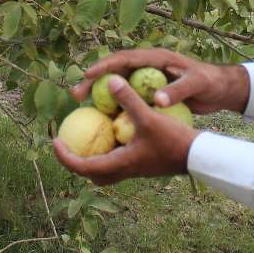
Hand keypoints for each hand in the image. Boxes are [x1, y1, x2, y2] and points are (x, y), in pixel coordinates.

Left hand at [53, 75, 199, 184]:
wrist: (199, 156)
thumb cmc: (174, 139)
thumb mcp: (149, 116)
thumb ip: (128, 99)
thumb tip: (111, 79)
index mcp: (120, 164)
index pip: (82, 166)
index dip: (65, 156)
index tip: (54, 142)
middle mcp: (124, 171)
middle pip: (91, 173)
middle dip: (75, 161)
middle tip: (66, 143)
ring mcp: (134, 170)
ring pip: (105, 170)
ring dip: (92, 158)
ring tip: (86, 138)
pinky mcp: (143, 165)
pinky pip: (117, 162)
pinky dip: (108, 151)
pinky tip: (112, 132)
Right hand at [70, 47, 249, 115]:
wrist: (220, 89)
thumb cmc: (210, 82)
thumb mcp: (196, 85)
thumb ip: (177, 91)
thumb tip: (157, 100)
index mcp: (155, 58)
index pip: (124, 59)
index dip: (104, 66)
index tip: (88, 75)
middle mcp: (146, 67)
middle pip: (113, 72)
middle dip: (92, 82)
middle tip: (76, 95)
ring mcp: (146, 80)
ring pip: (116, 86)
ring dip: (99, 96)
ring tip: (81, 109)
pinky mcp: (148, 93)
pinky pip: (127, 99)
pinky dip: (114, 107)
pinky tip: (103, 121)